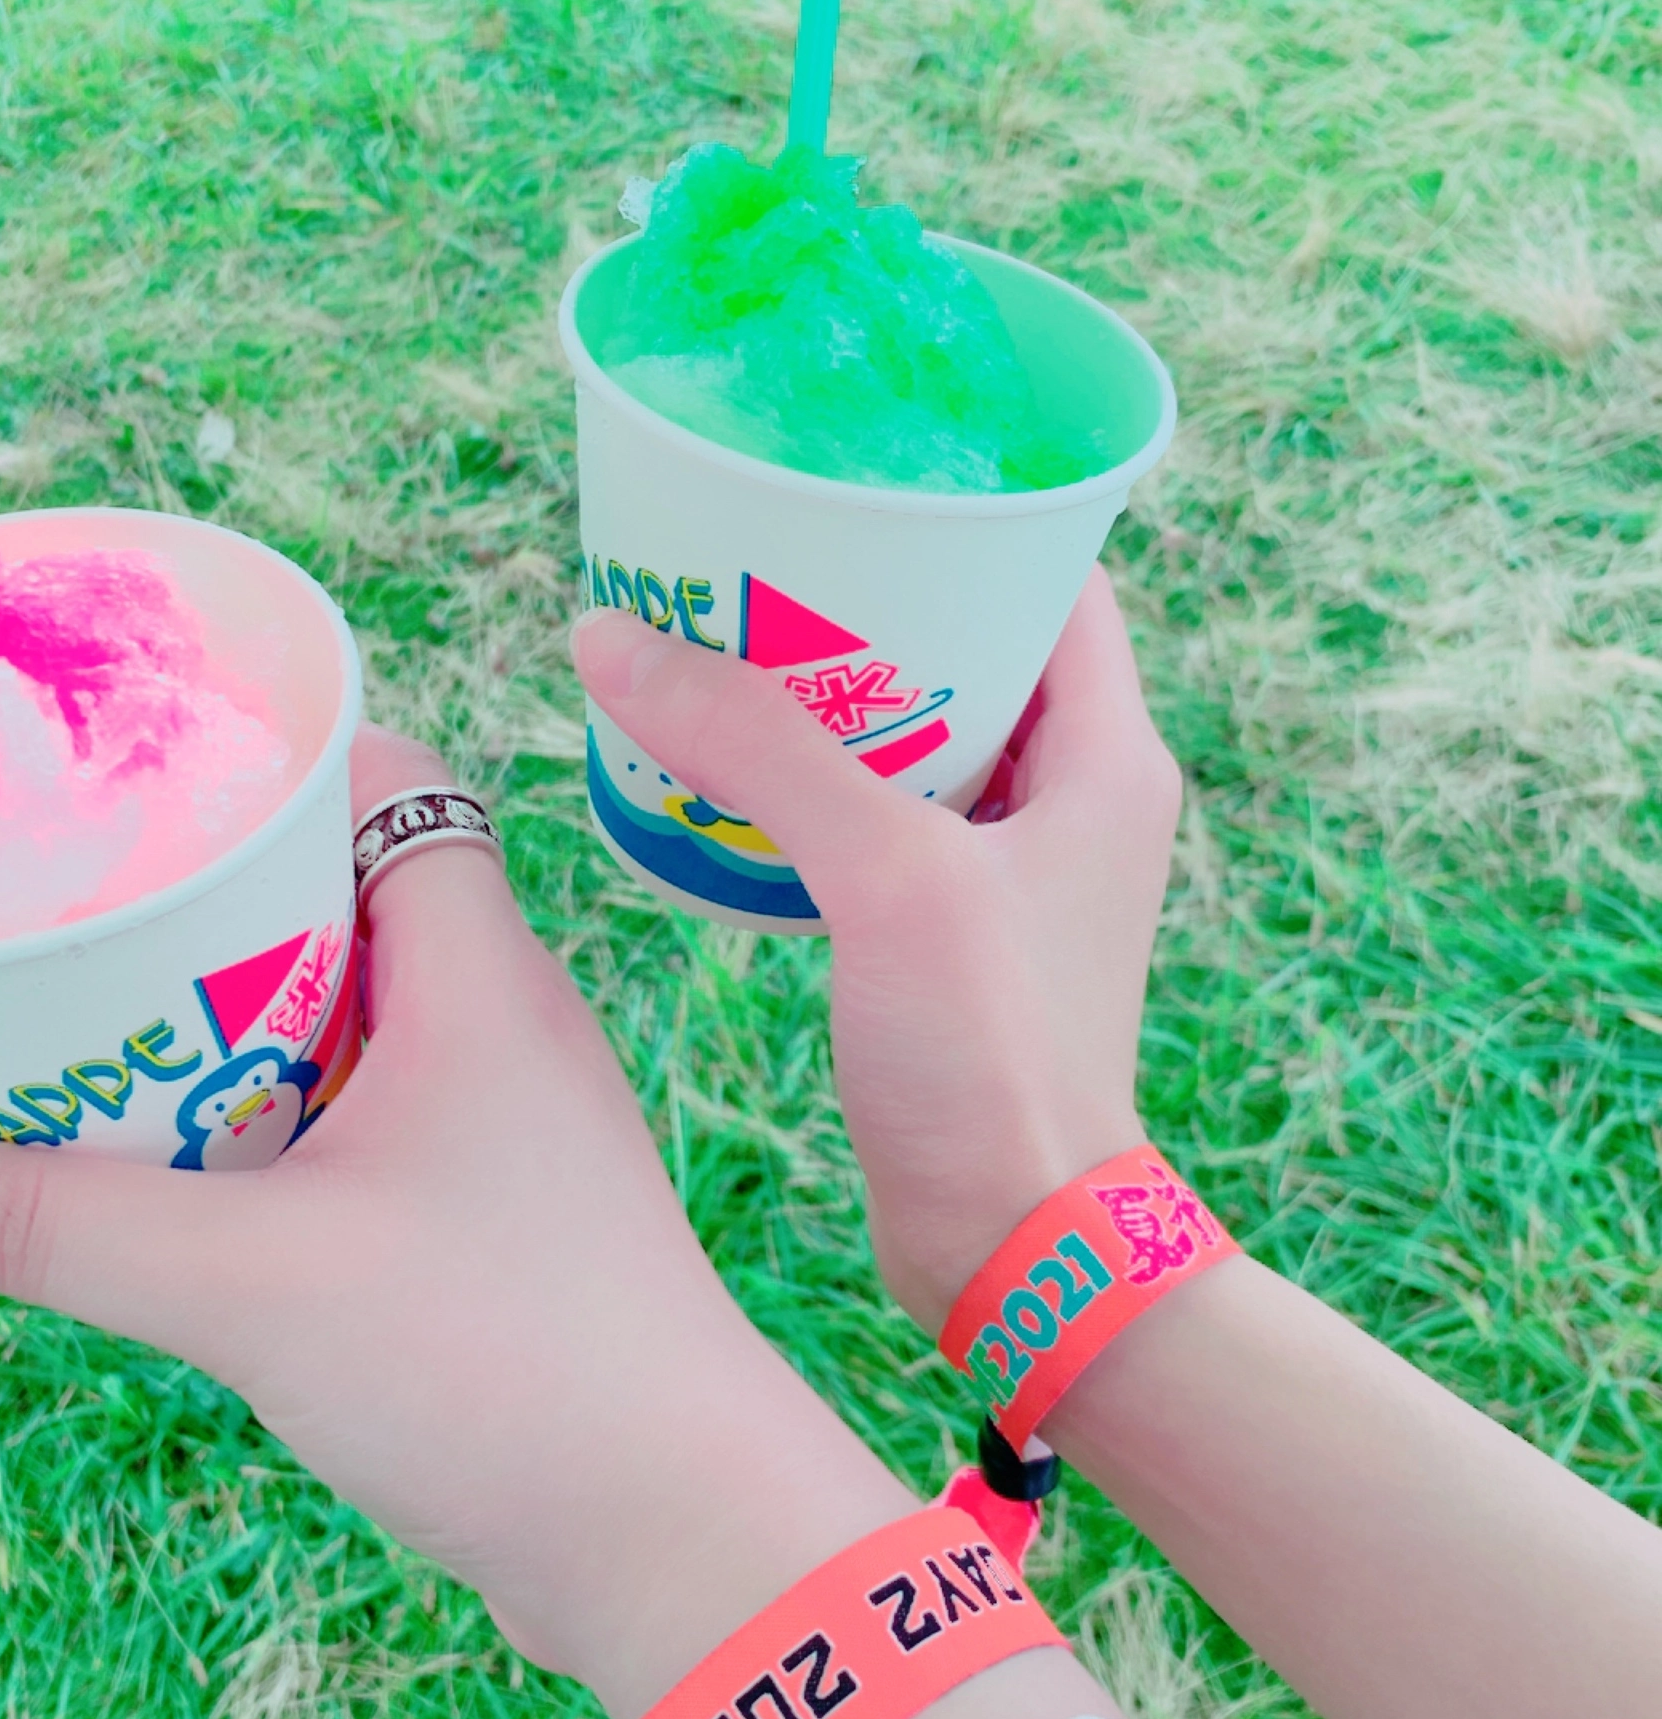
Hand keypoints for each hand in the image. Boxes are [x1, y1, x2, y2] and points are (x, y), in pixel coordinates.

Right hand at [0, 725, 924, 1718]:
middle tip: (68, 931)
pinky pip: (371, 1122)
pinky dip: (280, 1127)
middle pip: (348, 901)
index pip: (391, 786)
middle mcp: (506, 1022)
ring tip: (95, 1049)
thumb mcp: (246, 1280)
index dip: (269, 767)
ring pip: (353, 1024)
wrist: (675, 1536)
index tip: (134, 785)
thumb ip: (50, 1221)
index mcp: (480, 972)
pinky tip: (192, 1181)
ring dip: (234, 1034)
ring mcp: (509, 1123)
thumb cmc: (498, 1363)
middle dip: (209, 912)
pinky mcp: (497, 1214)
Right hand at [571, 570, 1180, 1333]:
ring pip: (917, 733)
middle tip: (751, 559)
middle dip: (868, 597)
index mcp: (1107, 753)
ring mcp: (1012, 867)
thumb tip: (612, 639)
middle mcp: (1073, 797)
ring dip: (830, 692)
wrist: (1016, 1243)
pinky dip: (813, 782)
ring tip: (721, 646)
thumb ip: (759, 750)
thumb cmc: (993, 1059)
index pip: (1053, 576)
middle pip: (971, 645)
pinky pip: (881, 815)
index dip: (967, 513)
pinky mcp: (953, 931)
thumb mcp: (883, 876)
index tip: (853, 475)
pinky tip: (728, 773)